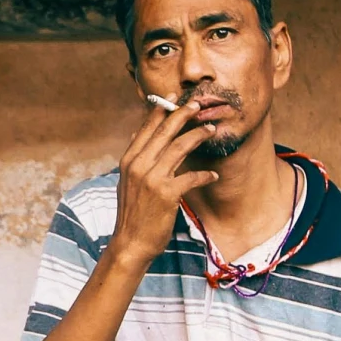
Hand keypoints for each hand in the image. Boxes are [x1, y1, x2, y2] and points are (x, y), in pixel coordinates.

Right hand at [108, 99, 219, 266]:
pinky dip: (204, 175)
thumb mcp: (127, 182)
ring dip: (198, 136)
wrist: (130, 243)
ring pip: (179, 147)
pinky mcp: (166, 194)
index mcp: (129, 160)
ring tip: (211, 130)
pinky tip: (213, 175)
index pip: (147, 128)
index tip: (174, 97)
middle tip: (198, 104)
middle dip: (183, 114)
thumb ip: (135, 158)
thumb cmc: (133, 214)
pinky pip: (190, 176)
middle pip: (164, 132)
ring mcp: (151, 178)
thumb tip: (138, 133)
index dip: (161, 110)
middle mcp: (138, 165)